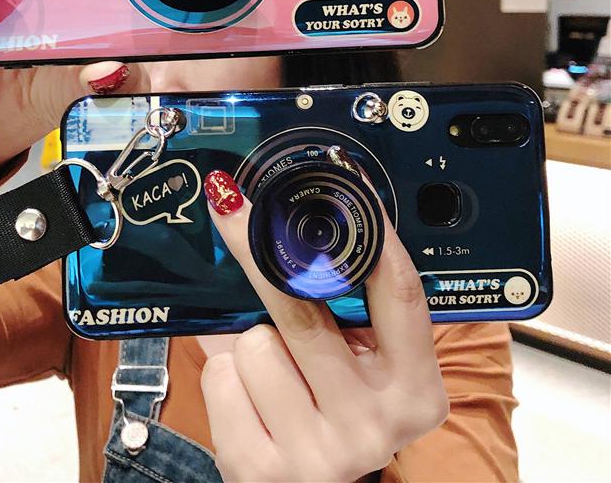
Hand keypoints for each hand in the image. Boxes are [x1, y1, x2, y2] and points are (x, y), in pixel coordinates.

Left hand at [200, 172, 448, 482]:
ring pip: (255, 343)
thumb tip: (289, 225)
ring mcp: (319, 453)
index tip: (345, 183)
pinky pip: (222, 377)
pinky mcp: (261, 470)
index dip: (374, 232)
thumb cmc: (332, 415)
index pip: (399, 293)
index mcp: (415, 390)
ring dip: (252, 345)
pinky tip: (250, 402)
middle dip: (259, 250)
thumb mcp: (360, 368)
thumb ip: (344, 311)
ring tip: (273, 374)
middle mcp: (375, 426)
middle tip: (230, 206)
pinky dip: (226, 378)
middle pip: (303, 310)